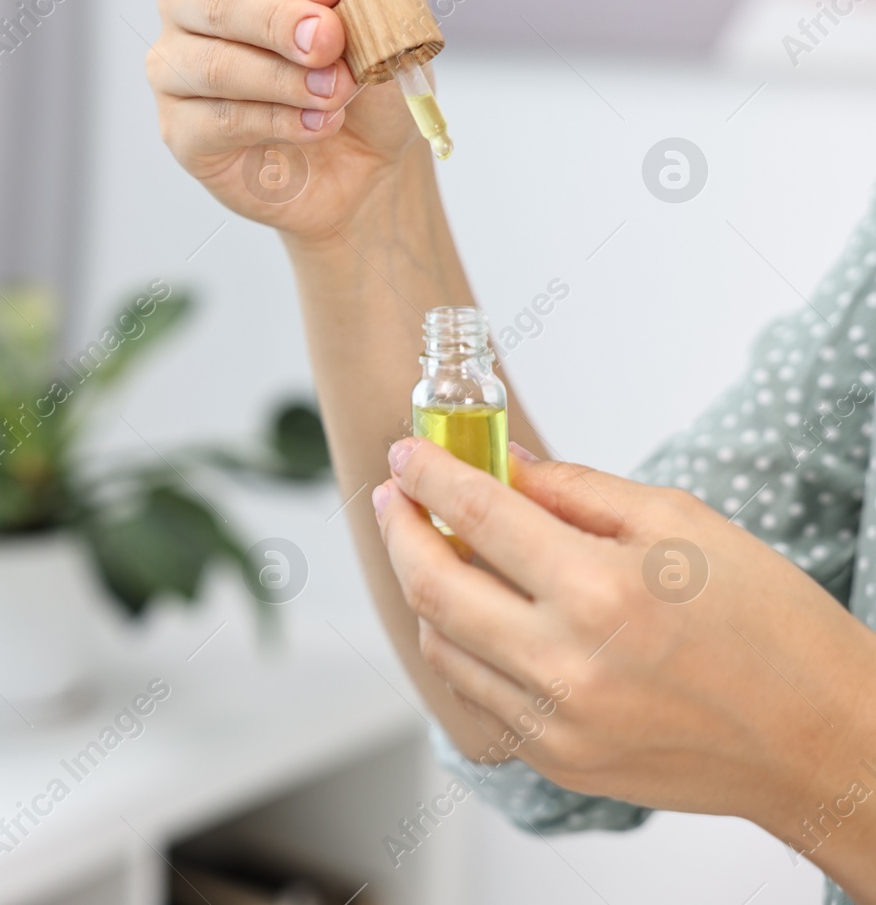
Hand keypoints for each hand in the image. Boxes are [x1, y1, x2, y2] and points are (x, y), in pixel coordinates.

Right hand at [148, 0, 429, 244]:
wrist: (361, 166)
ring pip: (214, 64)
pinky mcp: (181, 129)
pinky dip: (274, 122)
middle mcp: (192, 6)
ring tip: (336, 93)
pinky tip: (316, 125)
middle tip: (330, 42)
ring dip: (282, 79)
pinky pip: (217, 120)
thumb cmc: (361, 85)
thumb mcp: (390, 33)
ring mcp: (177, 68)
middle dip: (277, 20)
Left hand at [371, 438, 875, 849]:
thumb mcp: (683, 523)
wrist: (821, 740)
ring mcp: (555, 724)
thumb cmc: (768, 624)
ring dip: (424, 589)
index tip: (405, 455)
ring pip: (442, 645)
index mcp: (601, 591)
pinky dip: (461, 646)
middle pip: (432, 586)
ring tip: (434, 550)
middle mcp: (566, 664)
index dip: (429, 476)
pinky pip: (476, 694)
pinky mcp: (556, 761)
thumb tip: (505, 466)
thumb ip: (578, 491)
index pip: (477, 516)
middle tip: (394, 497)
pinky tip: (476, 614)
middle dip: (400, 530)